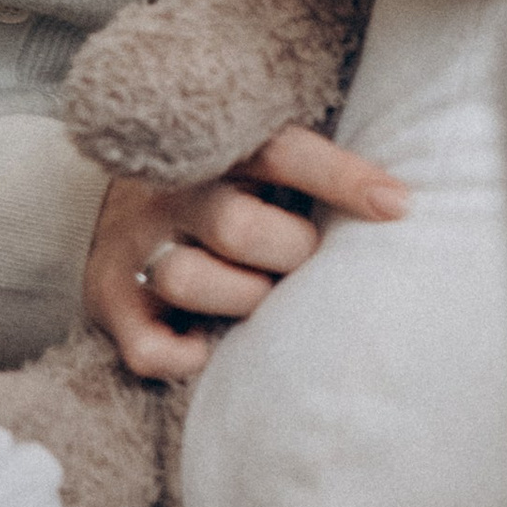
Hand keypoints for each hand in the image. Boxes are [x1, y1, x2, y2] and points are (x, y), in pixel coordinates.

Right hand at [85, 125, 408, 381]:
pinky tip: (205, 346)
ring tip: (257, 297)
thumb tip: (401, 203)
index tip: (399, 205)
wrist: (105, 199)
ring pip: (186, 277)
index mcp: (222, 149)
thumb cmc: (222, 188)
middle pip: (238, 226)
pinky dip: (182, 357)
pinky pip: (147, 346)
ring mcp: (135, 242)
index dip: (342, 177)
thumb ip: (311, 171)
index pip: (284, 152)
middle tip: (302, 262)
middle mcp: (174, 190)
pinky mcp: (109, 296)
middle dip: (286, 253)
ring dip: (238, 299)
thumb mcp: (259, 161)